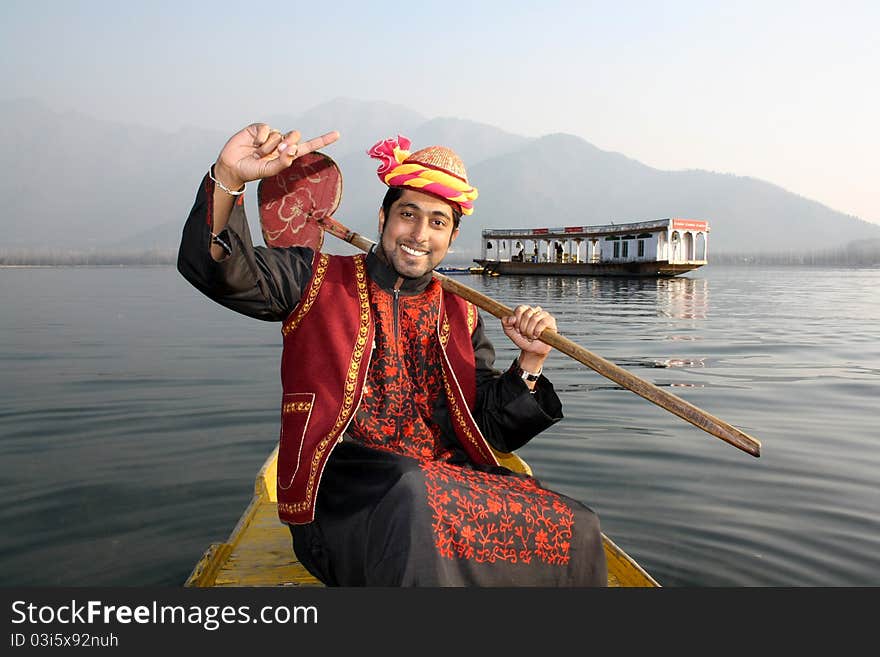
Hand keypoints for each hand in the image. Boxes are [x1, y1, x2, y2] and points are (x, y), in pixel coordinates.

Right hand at [213, 123, 339, 190]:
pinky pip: (267, 128)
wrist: (232, 166)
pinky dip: (261, 137)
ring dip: (269, 146)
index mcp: (288, 154)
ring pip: (279, 134)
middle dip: (287, 143)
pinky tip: (254, 144)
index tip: (337, 134)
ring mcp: (271, 135)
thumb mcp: (269, 171)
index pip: (308, 146)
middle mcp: (281, 143)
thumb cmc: (252, 171)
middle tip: (275, 152)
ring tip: (259, 152)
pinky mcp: (259, 128)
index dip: (323, 140)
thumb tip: (292, 149)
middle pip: (295, 135)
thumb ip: (282, 162)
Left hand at [501, 305, 555, 355]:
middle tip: (524, 334)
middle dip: (523, 328)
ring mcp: (543, 314)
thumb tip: (511, 318)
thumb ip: (506, 324)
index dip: (517, 320)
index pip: (520, 309)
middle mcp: (534, 310)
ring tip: (530, 336)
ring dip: (530, 331)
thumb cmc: (522, 340)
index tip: (517, 329)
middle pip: (527, 314)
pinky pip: (543, 322)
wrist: (532, 350)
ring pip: (534, 318)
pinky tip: (536, 336)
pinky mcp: (550, 320)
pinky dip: (537, 331)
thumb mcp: (510, 332)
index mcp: (524, 310)